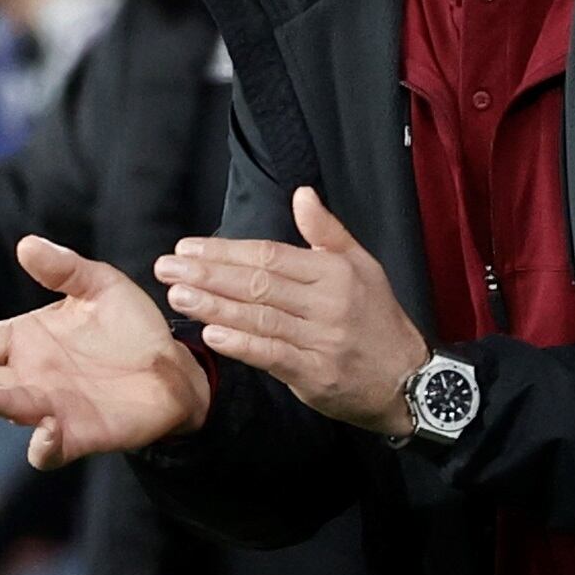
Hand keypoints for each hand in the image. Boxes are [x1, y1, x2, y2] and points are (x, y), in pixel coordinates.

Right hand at [0, 237, 209, 469]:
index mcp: (25, 340)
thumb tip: (26, 244)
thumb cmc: (130, 327)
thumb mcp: (99, 286)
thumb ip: (64, 269)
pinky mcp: (76, 436)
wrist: (174, 368)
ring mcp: (49, 409)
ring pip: (8, 411)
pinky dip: (43, 446)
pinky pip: (49, 451)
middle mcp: (28, 377)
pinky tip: (45, 431)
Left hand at [153, 187, 425, 437]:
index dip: (226, 251)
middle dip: (209, 274)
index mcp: (334, 272)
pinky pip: (272, 354)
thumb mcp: (363, 266)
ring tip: (178, 294)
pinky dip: (241, 344)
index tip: (187, 248)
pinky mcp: (315, 374)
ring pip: (259, 318)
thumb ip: (327, 232)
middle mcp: (327, 303)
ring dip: (214, 306)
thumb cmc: (377, 319)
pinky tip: (211, 334)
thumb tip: (301, 194)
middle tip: (167, 268)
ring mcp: (321, 340)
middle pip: (258, 283)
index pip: (270, 255)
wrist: (408, 380)